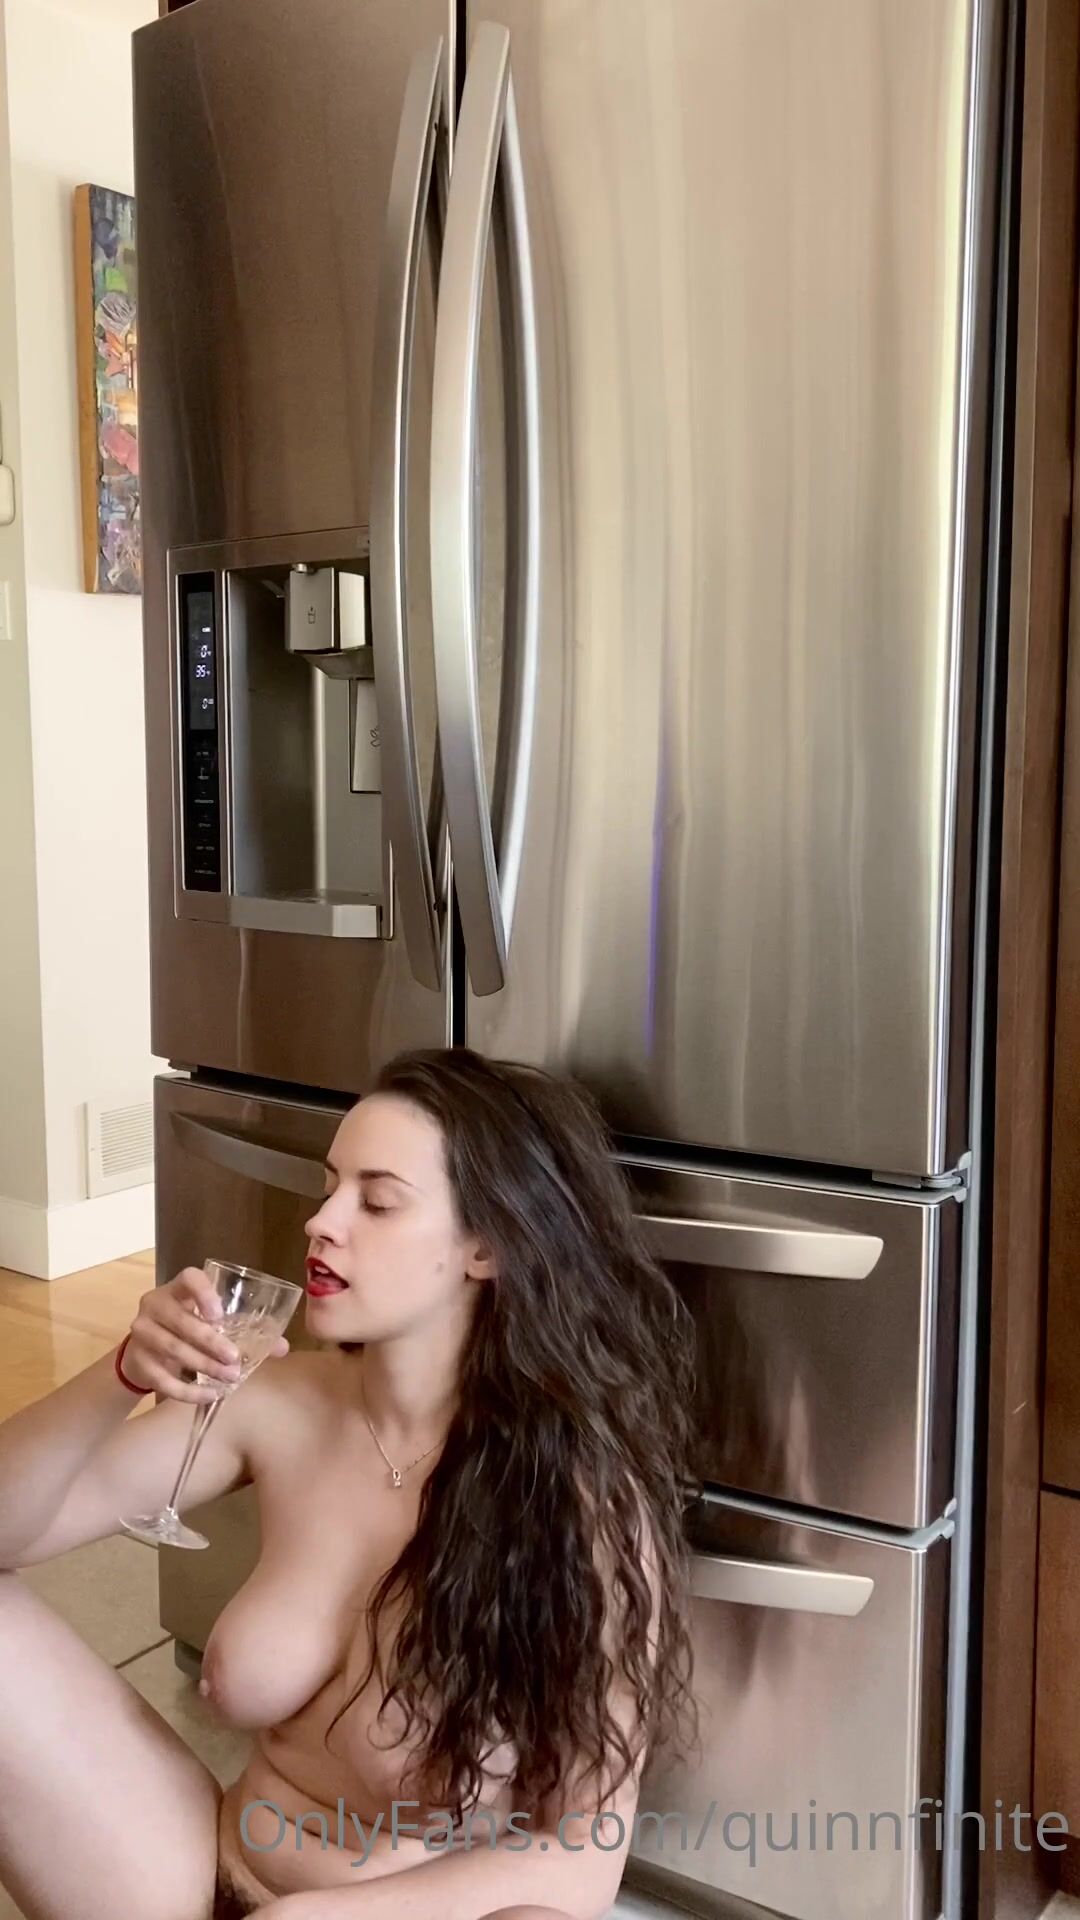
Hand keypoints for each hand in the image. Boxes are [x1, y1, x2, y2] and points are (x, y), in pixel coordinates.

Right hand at [119, 1266, 289, 1402]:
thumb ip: (244, 1331)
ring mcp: (142, 1333)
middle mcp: (155, 1305)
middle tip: (234, 1358)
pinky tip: (210, 1395)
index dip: (203, 1292)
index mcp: (177, 1289)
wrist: (144, 1355)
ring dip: (203, 1365)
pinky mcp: (138, 1361)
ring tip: (229, 1378)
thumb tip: (282, 1347)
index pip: (188, 1278)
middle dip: (210, 1341)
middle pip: (180, 1320)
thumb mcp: (210, 1324)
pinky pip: (164, 1379)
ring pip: (172, 1349)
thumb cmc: (187, 1331)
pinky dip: (188, 1391)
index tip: (220, 1313)